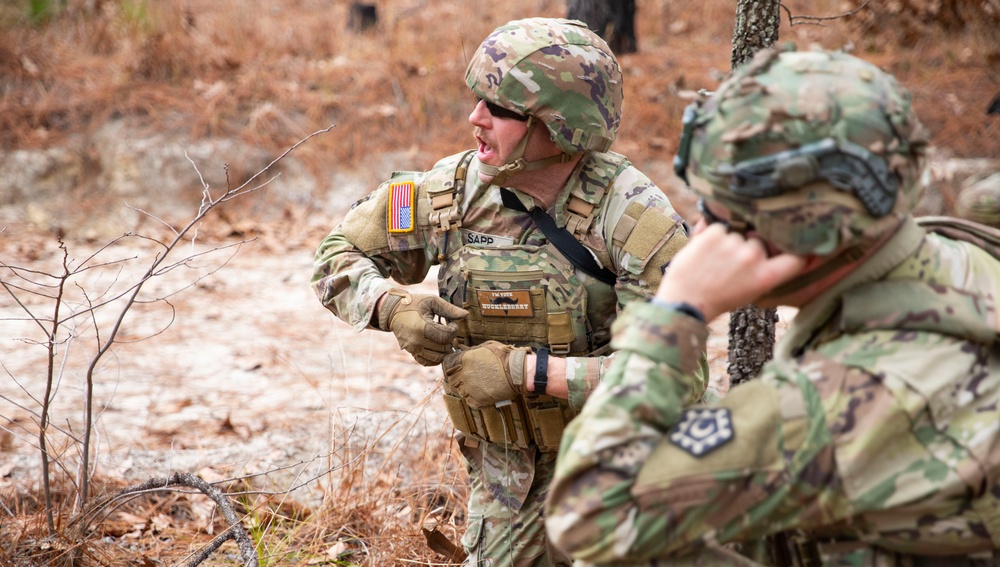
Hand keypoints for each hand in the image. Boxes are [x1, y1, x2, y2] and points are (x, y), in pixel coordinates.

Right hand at [378, 289, 468, 365]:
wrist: (393, 311)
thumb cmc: (414, 304)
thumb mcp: (431, 301)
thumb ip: (449, 309)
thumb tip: (465, 315)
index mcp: (421, 327)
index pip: (446, 336)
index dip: (454, 330)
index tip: (452, 323)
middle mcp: (416, 342)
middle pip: (444, 349)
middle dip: (449, 340)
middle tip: (446, 330)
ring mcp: (413, 349)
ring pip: (438, 358)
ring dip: (444, 349)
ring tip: (441, 337)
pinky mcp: (411, 353)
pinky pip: (428, 362)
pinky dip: (435, 357)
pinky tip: (436, 345)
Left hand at [441, 341, 528, 408]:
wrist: (517, 372)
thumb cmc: (504, 357)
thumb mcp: (487, 347)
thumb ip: (471, 350)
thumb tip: (460, 348)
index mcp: (464, 360)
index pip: (446, 365)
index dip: (449, 366)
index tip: (453, 368)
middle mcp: (464, 374)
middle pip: (451, 379)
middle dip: (457, 378)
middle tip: (467, 378)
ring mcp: (469, 388)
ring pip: (461, 391)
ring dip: (467, 389)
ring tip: (479, 385)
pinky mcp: (477, 400)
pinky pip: (470, 401)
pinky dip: (475, 399)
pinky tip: (483, 392)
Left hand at [655, 223, 806, 320]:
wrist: (685, 301)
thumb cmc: (718, 298)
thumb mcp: (751, 291)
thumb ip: (766, 270)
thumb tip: (789, 248)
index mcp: (766, 277)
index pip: (796, 258)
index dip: (798, 251)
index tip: (795, 246)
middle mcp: (753, 258)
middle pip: (759, 242)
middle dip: (748, 249)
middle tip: (729, 266)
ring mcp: (733, 244)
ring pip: (738, 234)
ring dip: (727, 242)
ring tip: (713, 263)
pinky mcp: (714, 234)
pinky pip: (718, 227)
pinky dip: (711, 236)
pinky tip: (704, 253)